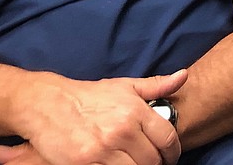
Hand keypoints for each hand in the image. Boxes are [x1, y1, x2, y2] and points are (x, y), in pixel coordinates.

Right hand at [0, 71, 186, 164]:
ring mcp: (104, 150)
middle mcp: (122, 131)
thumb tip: (183, 76)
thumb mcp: (125, 86)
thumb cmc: (90, 96)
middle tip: (151, 161)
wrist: (49, 105)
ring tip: (134, 163)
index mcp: (135, 112)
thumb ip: (156, 86)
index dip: (173, 152)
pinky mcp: (86, 164)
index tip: (170, 157)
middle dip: (155, 163)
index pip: (167, 139)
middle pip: (152, 160)